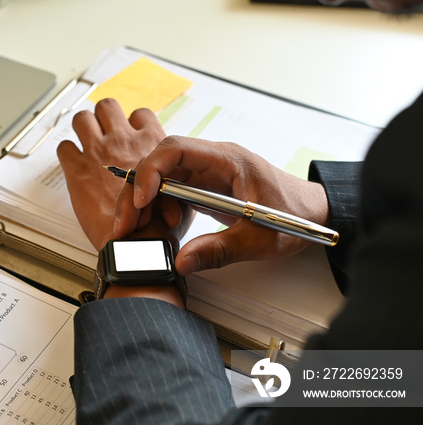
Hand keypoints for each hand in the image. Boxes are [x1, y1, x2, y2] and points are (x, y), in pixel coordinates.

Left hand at [57, 98, 168, 250]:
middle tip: (103, 133)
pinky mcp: (77, 170)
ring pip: (81, 119)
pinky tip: (73, 165)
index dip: (132, 124)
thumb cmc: (156, 225)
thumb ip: (172, 179)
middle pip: (107, 107)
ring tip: (85, 143)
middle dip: (103, 117)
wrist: (136, 241)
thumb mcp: (178, 194)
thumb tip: (173, 181)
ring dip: (82, 129)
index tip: (129, 135)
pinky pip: (64, 148)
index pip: (140, 114)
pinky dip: (66, 155)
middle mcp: (122, 141)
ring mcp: (97, 152)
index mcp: (150, 143)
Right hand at [115, 136, 329, 273]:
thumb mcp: (260, 238)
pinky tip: (157, 230)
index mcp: (227, 160)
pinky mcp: (202, 189)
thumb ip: (220, 250)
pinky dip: (156, 211)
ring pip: (159, 180)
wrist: (314, 214)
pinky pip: (169, 194)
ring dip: (143, 204)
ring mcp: (205, 174)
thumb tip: (181, 261)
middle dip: (136, 193)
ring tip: (136, 232)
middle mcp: (211, 161)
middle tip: (124, 225)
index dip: (151, 172)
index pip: (176, 150)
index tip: (139, 201)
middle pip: (159, 165)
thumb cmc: (296, 216)